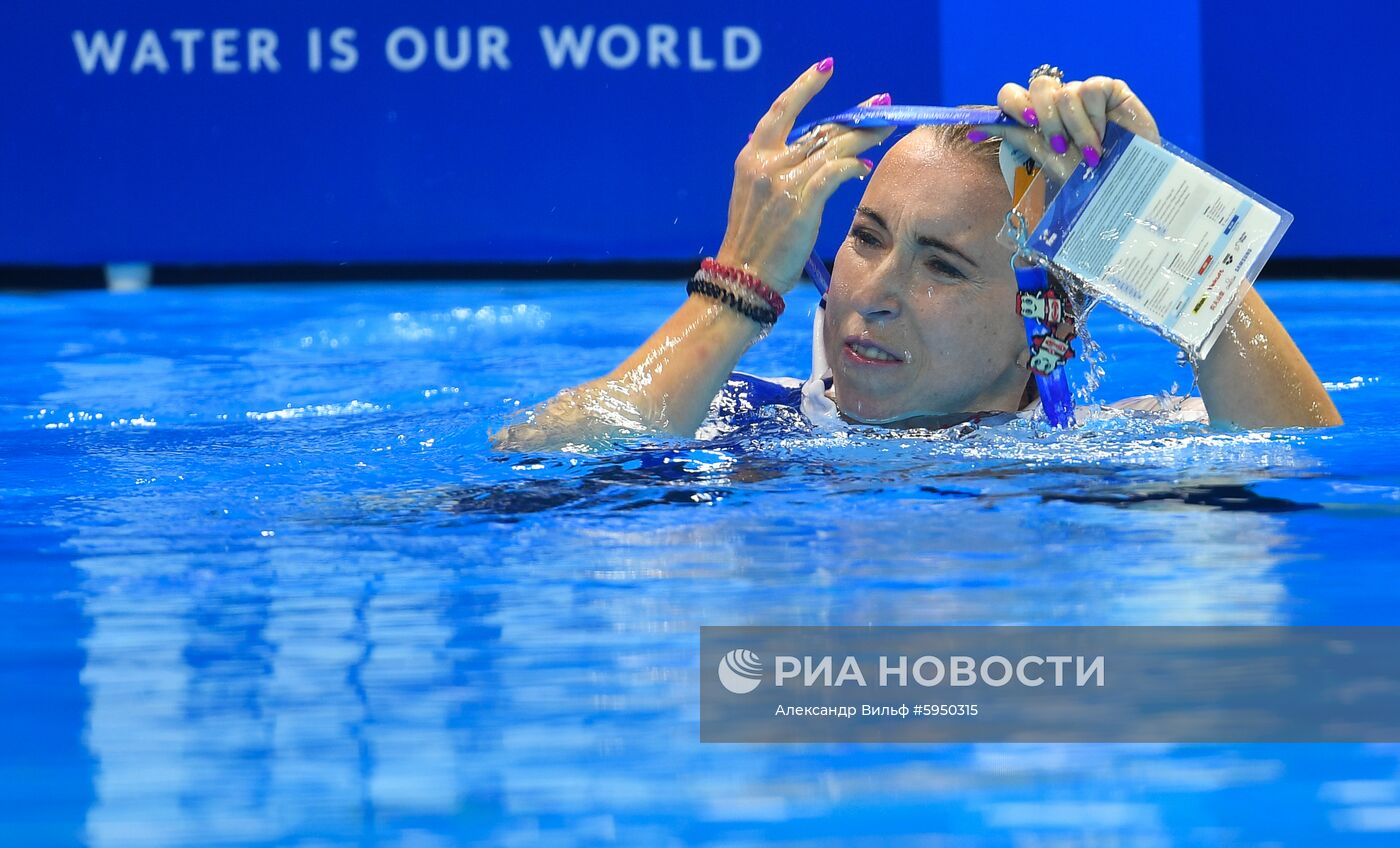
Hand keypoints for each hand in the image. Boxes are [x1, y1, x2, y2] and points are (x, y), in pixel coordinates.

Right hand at [716, 59, 894, 293]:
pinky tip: (863, 169)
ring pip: (834, 147)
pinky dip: (852, 168)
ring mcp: (782, 182)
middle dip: (855, 117)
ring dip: (864, 139)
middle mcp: (765, 163)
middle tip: (881, 106)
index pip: (781, 111)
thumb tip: (818, 155)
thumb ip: (777, 171)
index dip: (805, 86)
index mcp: (750, 158)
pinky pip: (835, 172)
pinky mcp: (800, 202)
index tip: (826, 68)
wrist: (743, 279)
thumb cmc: (754, 245)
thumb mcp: (755, 198)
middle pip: (820, 129)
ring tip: (886, 132)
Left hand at [989, 76, 1158, 181]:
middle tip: (1059, 145)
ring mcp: (1085, 95)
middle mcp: (1060, 104)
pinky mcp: (1110, 90)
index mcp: (1040, 118)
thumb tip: (973, 127)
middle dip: (1044, 118)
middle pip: (1038, 86)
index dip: (1011, 104)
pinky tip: (1104, 137)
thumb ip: (1017, 137)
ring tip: (1091, 154)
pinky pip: (1090, 89)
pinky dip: (1093, 118)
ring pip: (1063, 93)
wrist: (1127, 191)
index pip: (1012, 94)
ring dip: (1075, 129)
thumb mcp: (1047, 161)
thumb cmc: (1087, 180)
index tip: (1022, 123)